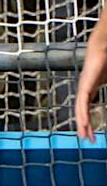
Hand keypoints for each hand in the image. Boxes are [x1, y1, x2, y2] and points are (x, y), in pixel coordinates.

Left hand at [78, 18, 106, 139]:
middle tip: (86, 139)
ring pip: (80, 108)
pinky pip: (83, 100)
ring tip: (83, 135)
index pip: (87, 107)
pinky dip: (83, 112)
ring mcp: (84, 85)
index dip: (88, 120)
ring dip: (82, 122)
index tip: (90, 132)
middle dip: (84, 125)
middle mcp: (85, 88)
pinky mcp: (86, 83)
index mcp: (91, 87)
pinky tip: (83, 122)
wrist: (104, 46)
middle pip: (82, 110)